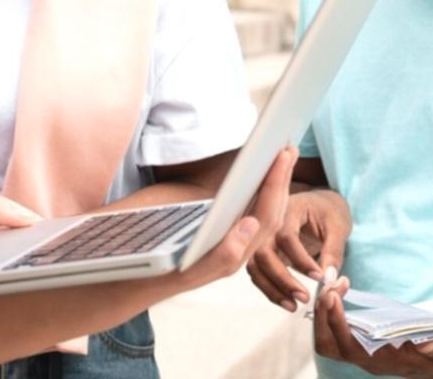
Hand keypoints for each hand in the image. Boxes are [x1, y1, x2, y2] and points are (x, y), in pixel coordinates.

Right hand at [174, 146, 295, 291]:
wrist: (141, 285)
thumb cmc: (162, 276)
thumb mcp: (190, 269)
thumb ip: (224, 254)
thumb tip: (251, 224)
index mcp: (235, 255)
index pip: (266, 215)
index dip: (276, 183)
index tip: (282, 155)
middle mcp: (240, 250)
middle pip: (272, 212)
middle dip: (283, 179)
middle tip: (290, 148)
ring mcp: (233, 244)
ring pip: (264, 213)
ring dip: (275, 185)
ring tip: (283, 159)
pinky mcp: (223, 237)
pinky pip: (251, 214)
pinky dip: (260, 194)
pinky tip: (261, 182)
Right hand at [247, 188, 350, 310]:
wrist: (320, 205)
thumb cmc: (328, 212)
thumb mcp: (338, 226)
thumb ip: (334, 251)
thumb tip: (329, 279)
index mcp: (289, 209)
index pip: (286, 236)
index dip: (300, 259)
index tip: (318, 277)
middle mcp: (270, 223)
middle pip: (264, 252)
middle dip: (282, 278)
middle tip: (304, 297)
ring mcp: (263, 237)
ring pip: (256, 265)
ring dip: (272, 288)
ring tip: (293, 305)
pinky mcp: (264, 251)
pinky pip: (258, 272)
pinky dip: (268, 288)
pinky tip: (285, 300)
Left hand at [314, 285, 432, 377]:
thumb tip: (425, 343)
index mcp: (389, 363)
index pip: (348, 347)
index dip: (336, 321)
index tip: (335, 294)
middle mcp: (371, 362)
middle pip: (328, 345)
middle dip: (323, 313)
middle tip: (333, 284)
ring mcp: (366, 355)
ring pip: (328, 341)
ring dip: (325, 312)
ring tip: (338, 285)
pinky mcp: (365, 346)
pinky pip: (336, 333)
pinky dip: (332, 312)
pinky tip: (342, 291)